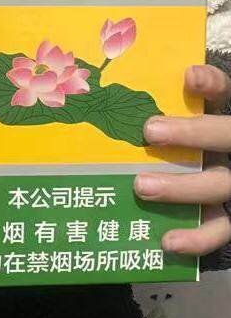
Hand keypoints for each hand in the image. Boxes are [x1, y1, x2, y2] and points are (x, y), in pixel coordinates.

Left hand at [135, 65, 230, 254]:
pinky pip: (221, 229)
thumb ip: (154, 110)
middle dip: (192, 133)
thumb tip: (99, 92)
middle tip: (149, 131)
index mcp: (219, 119)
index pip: (225, 92)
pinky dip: (198, 238)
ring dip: (182, 187)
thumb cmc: (172, 148)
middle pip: (226, 135)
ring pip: (220, 184)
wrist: (203, 184)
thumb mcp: (172, 124)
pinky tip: (167, 242)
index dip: (211, 83)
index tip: (187, 76)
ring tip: (141, 186)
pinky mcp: (229, 216)